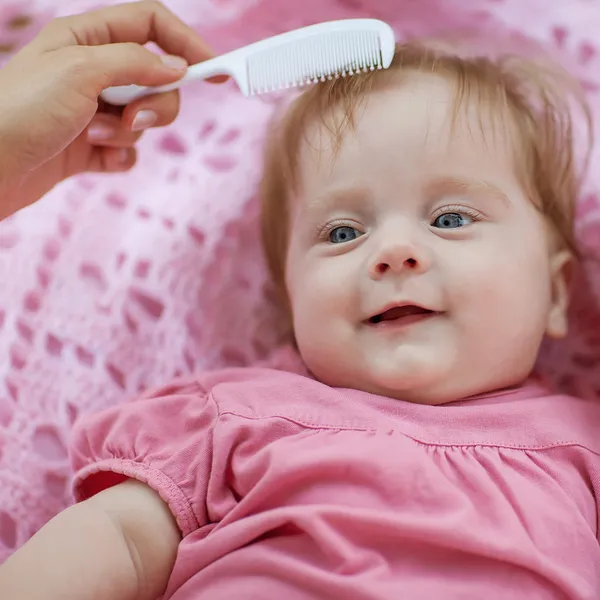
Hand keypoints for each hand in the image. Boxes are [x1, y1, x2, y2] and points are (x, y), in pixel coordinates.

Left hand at [0, 0, 219, 218]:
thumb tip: (178, 65)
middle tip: (134, 116)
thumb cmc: (20, 110)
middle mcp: (92, 70)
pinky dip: (120, 156)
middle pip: (156, 77)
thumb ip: (134, 62)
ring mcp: (93, 110)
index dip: (186, 42)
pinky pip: (129, 148)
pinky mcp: (91, 146)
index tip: (215, 68)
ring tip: (96, 137)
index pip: (150, 25)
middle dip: (156, 102)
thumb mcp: (80, 70)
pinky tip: (97, 158)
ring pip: (144, 116)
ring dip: (130, 131)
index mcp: (86, 38)